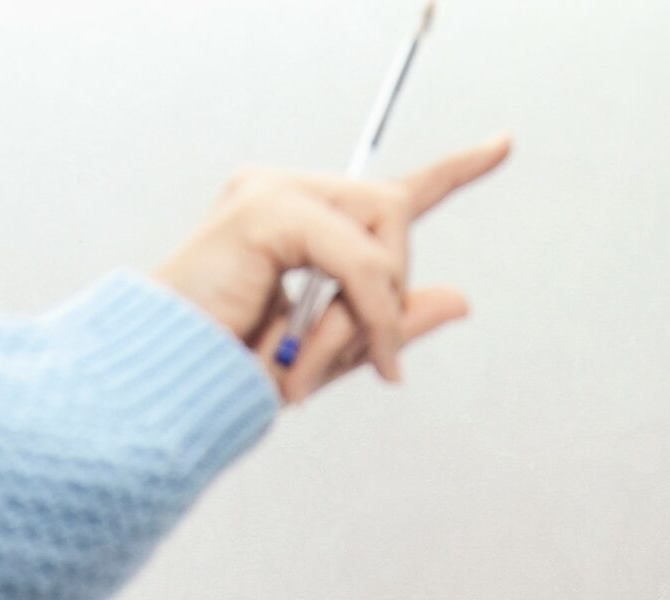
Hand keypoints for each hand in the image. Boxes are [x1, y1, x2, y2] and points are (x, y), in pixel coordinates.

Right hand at [154, 135, 511, 403]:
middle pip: (396, 212)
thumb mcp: (328, 352)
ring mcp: (273, 191)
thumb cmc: (229, 371)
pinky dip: (358, 312)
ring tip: (305, 371)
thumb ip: (388, 324)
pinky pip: (356, 257)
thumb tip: (461, 298)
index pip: (387, 190)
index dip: (453, 172)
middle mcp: (285, 191)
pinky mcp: (267, 209)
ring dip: (368, 314)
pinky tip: (312, 357)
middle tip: (361, 362)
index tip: (503, 144)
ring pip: (383, 229)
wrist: (166, 385)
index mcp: (297, 220)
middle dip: (389, 296)